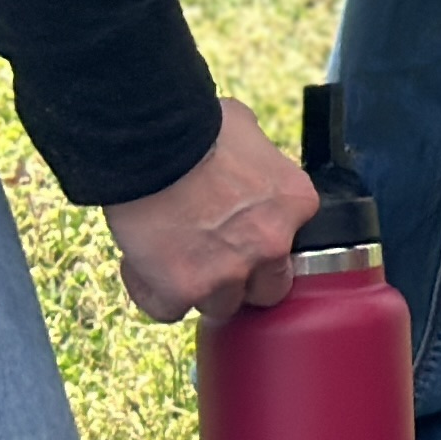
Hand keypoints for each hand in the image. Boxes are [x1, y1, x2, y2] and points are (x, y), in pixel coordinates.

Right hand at [106, 97, 317, 323]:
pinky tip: (144, 267)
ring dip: (199, 289)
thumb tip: (246, 157)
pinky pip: (169, 311)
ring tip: (173, 258)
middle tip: (213, 259)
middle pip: (267, 290)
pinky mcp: (184, 289)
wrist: (153, 144)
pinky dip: (154, 293)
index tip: (239, 235)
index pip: (290, 246)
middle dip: (244, 281)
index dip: (261, 243)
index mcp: (296, 204)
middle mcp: (271, 243)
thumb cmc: (196, 128)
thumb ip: (257, 160)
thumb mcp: (248, 133)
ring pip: (221, 306)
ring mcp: (230, 271)